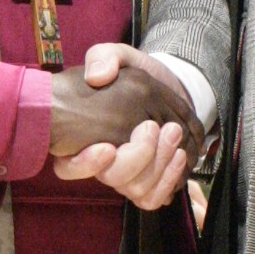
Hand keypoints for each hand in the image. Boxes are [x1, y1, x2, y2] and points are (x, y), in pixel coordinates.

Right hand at [50, 44, 200, 211]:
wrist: (160, 82)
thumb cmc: (132, 73)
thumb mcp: (115, 55)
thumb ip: (104, 57)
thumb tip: (97, 76)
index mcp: (84, 135)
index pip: (73, 165)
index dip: (90, 163)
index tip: (113, 145)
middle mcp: (102, 159)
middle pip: (115, 176)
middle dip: (140, 157)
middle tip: (160, 129)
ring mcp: (124, 173)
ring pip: (137, 188)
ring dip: (160, 167)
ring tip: (175, 140)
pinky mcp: (146, 180)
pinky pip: (153, 197)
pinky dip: (169, 181)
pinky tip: (181, 159)